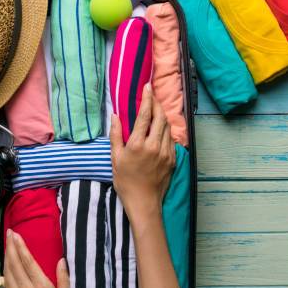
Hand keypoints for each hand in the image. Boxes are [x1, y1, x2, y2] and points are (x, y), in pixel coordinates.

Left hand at [5, 229, 71, 287]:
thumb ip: (63, 279)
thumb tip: (61, 260)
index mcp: (41, 287)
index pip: (28, 261)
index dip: (21, 247)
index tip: (16, 235)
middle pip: (15, 263)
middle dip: (11, 247)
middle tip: (9, 233)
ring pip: (8, 272)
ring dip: (7, 257)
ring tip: (8, 245)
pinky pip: (6, 283)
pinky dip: (6, 270)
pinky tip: (7, 265)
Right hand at [110, 84, 175, 219]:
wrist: (143, 201)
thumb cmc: (125, 180)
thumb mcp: (115, 157)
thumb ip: (116, 135)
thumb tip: (115, 115)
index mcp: (137, 144)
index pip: (145, 115)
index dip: (147, 98)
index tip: (148, 86)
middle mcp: (154, 146)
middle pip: (160, 117)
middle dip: (157, 104)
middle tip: (153, 96)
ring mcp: (166, 152)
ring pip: (168, 127)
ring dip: (163, 116)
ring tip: (157, 110)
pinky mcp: (173, 159)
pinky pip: (171, 140)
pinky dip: (166, 131)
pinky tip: (161, 129)